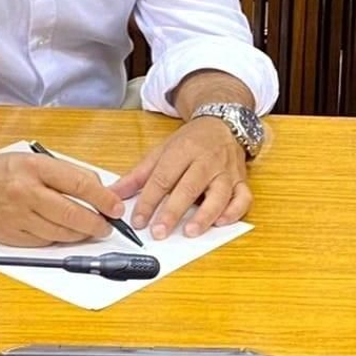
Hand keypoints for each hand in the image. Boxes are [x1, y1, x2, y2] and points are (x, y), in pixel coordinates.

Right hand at [0, 152, 123, 246]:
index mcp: (36, 168)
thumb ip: (69, 173)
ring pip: (59, 232)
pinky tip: (62, 232)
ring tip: (88, 230)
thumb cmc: (6, 170)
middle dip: (95, 223)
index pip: (79, 185)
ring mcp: (16, 216)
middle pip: (71, 214)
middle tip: (106, 226)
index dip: (103, 199)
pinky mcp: (9, 234)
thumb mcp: (39, 159)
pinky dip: (57, 239)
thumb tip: (99, 189)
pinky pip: (42, 242)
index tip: (115, 207)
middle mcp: (25, 192)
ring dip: (79, 234)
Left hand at [112, 116, 250, 239]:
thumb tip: (112, 194)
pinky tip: (220, 223)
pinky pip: (243, 198)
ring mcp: (226, 171)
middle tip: (159, 232)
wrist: (222, 123)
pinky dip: (234, 212)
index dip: (149, 201)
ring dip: (205, 215)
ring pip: (219, 194)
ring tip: (191, 232)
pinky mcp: (241, 180)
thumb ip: (137, 175)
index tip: (138, 220)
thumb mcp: (161, 151)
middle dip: (173, 211)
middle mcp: (206, 160)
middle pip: (189, 186)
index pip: (163, 177)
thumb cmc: (191, 141)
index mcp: (183, 150)